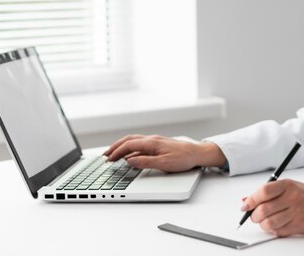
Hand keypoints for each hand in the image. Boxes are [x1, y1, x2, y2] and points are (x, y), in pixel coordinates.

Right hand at [103, 135, 226, 171]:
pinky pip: (140, 142)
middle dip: (115, 147)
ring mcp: (155, 140)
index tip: (108, 160)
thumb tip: (129, 161)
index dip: (116, 152)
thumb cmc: (183, 158)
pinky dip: (130, 146)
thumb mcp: (163, 164)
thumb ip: (145, 162)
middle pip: (129, 140)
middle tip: (105, 155)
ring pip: (134, 140)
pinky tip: (129, 153)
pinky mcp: (158, 143)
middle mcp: (152, 139)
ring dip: (122, 145)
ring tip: (113, 153)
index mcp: (152, 143)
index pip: (129, 145)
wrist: (197, 153)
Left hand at [241, 179, 303, 236]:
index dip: (251, 200)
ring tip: (265, 220)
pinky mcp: (299, 227)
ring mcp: (296, 213)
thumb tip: (247, 199)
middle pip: (263, 209)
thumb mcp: (291, 186)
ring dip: (262, 224)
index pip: (263, 192)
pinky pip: (278, 231)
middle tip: (254, 215)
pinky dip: (273, 230)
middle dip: (254, 215)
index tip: (246, 205)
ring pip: (268, 223)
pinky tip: (276, 224)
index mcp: (288, 185)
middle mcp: (292, 198)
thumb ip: (269, 192)